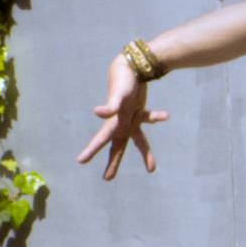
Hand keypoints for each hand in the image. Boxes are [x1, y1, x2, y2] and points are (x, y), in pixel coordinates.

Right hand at [76, 54, 169, 179]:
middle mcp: (121, 123)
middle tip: (107, 178)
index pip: (101, 139)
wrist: (131, 68)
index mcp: (114, 122)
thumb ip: (110, 106)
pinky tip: (166, 116)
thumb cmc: (122, 81)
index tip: (79, 160)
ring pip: (138, 140)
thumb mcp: (117, 95)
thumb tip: (97, 112)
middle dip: (113, 162)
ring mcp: (130, 118)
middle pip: (117, 147)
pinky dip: (156, 117)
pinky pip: (148, 118)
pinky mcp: (139, 111)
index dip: (91, 151)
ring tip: (152, 169)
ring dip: (145, 153)